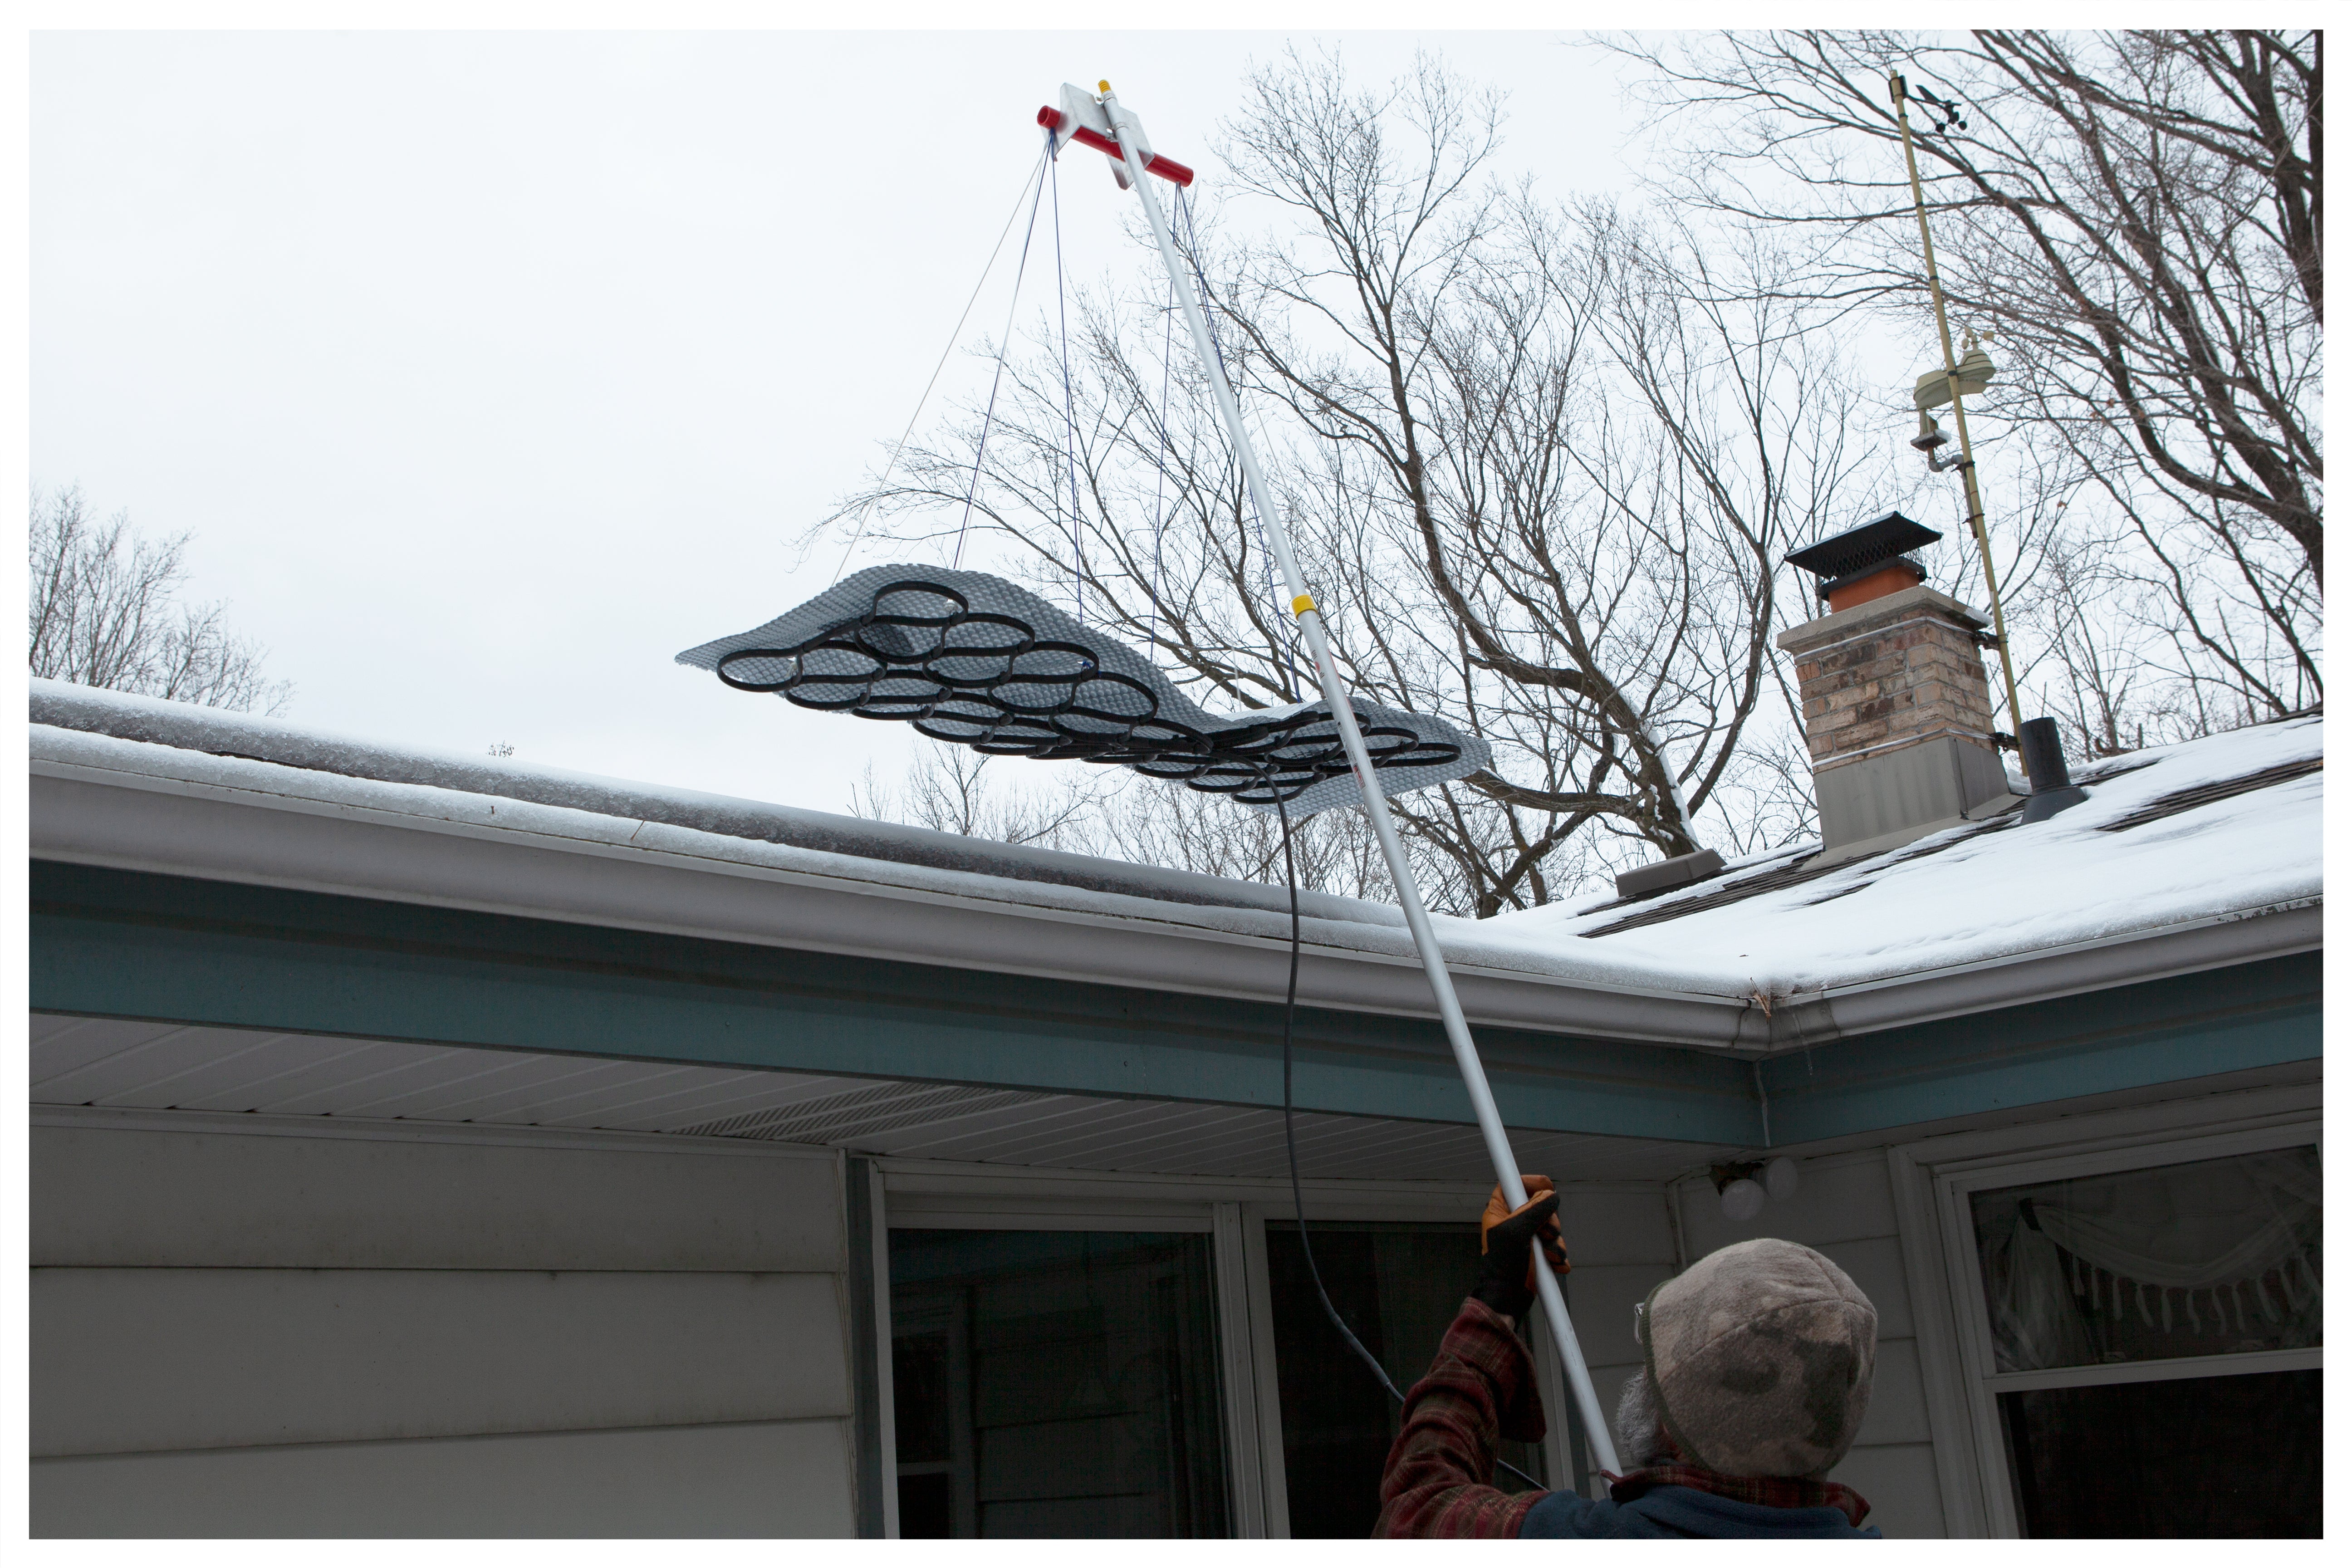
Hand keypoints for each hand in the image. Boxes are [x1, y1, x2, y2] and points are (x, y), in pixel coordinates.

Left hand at [1473, 1176, 1568, 1318]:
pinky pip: (1555, 1246)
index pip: (1513, 1185)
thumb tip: (1550, 1195)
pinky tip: (1556, 1265)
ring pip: (1550, 1227)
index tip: (1546, 1186)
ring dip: (1555, 1242)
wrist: (1508, 1297)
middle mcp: (1513, 1222)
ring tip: (1550, 1256)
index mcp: (1500, 1211)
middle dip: (1550, 1221)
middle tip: (1547, 1234)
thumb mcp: (1517, 1232)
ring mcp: (1526, 1238)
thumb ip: (1534, 1210)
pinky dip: (1558, 1255)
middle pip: (1539, 1206)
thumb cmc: (1503, 1265)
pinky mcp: (1537, 1253)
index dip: (1530, 1182)